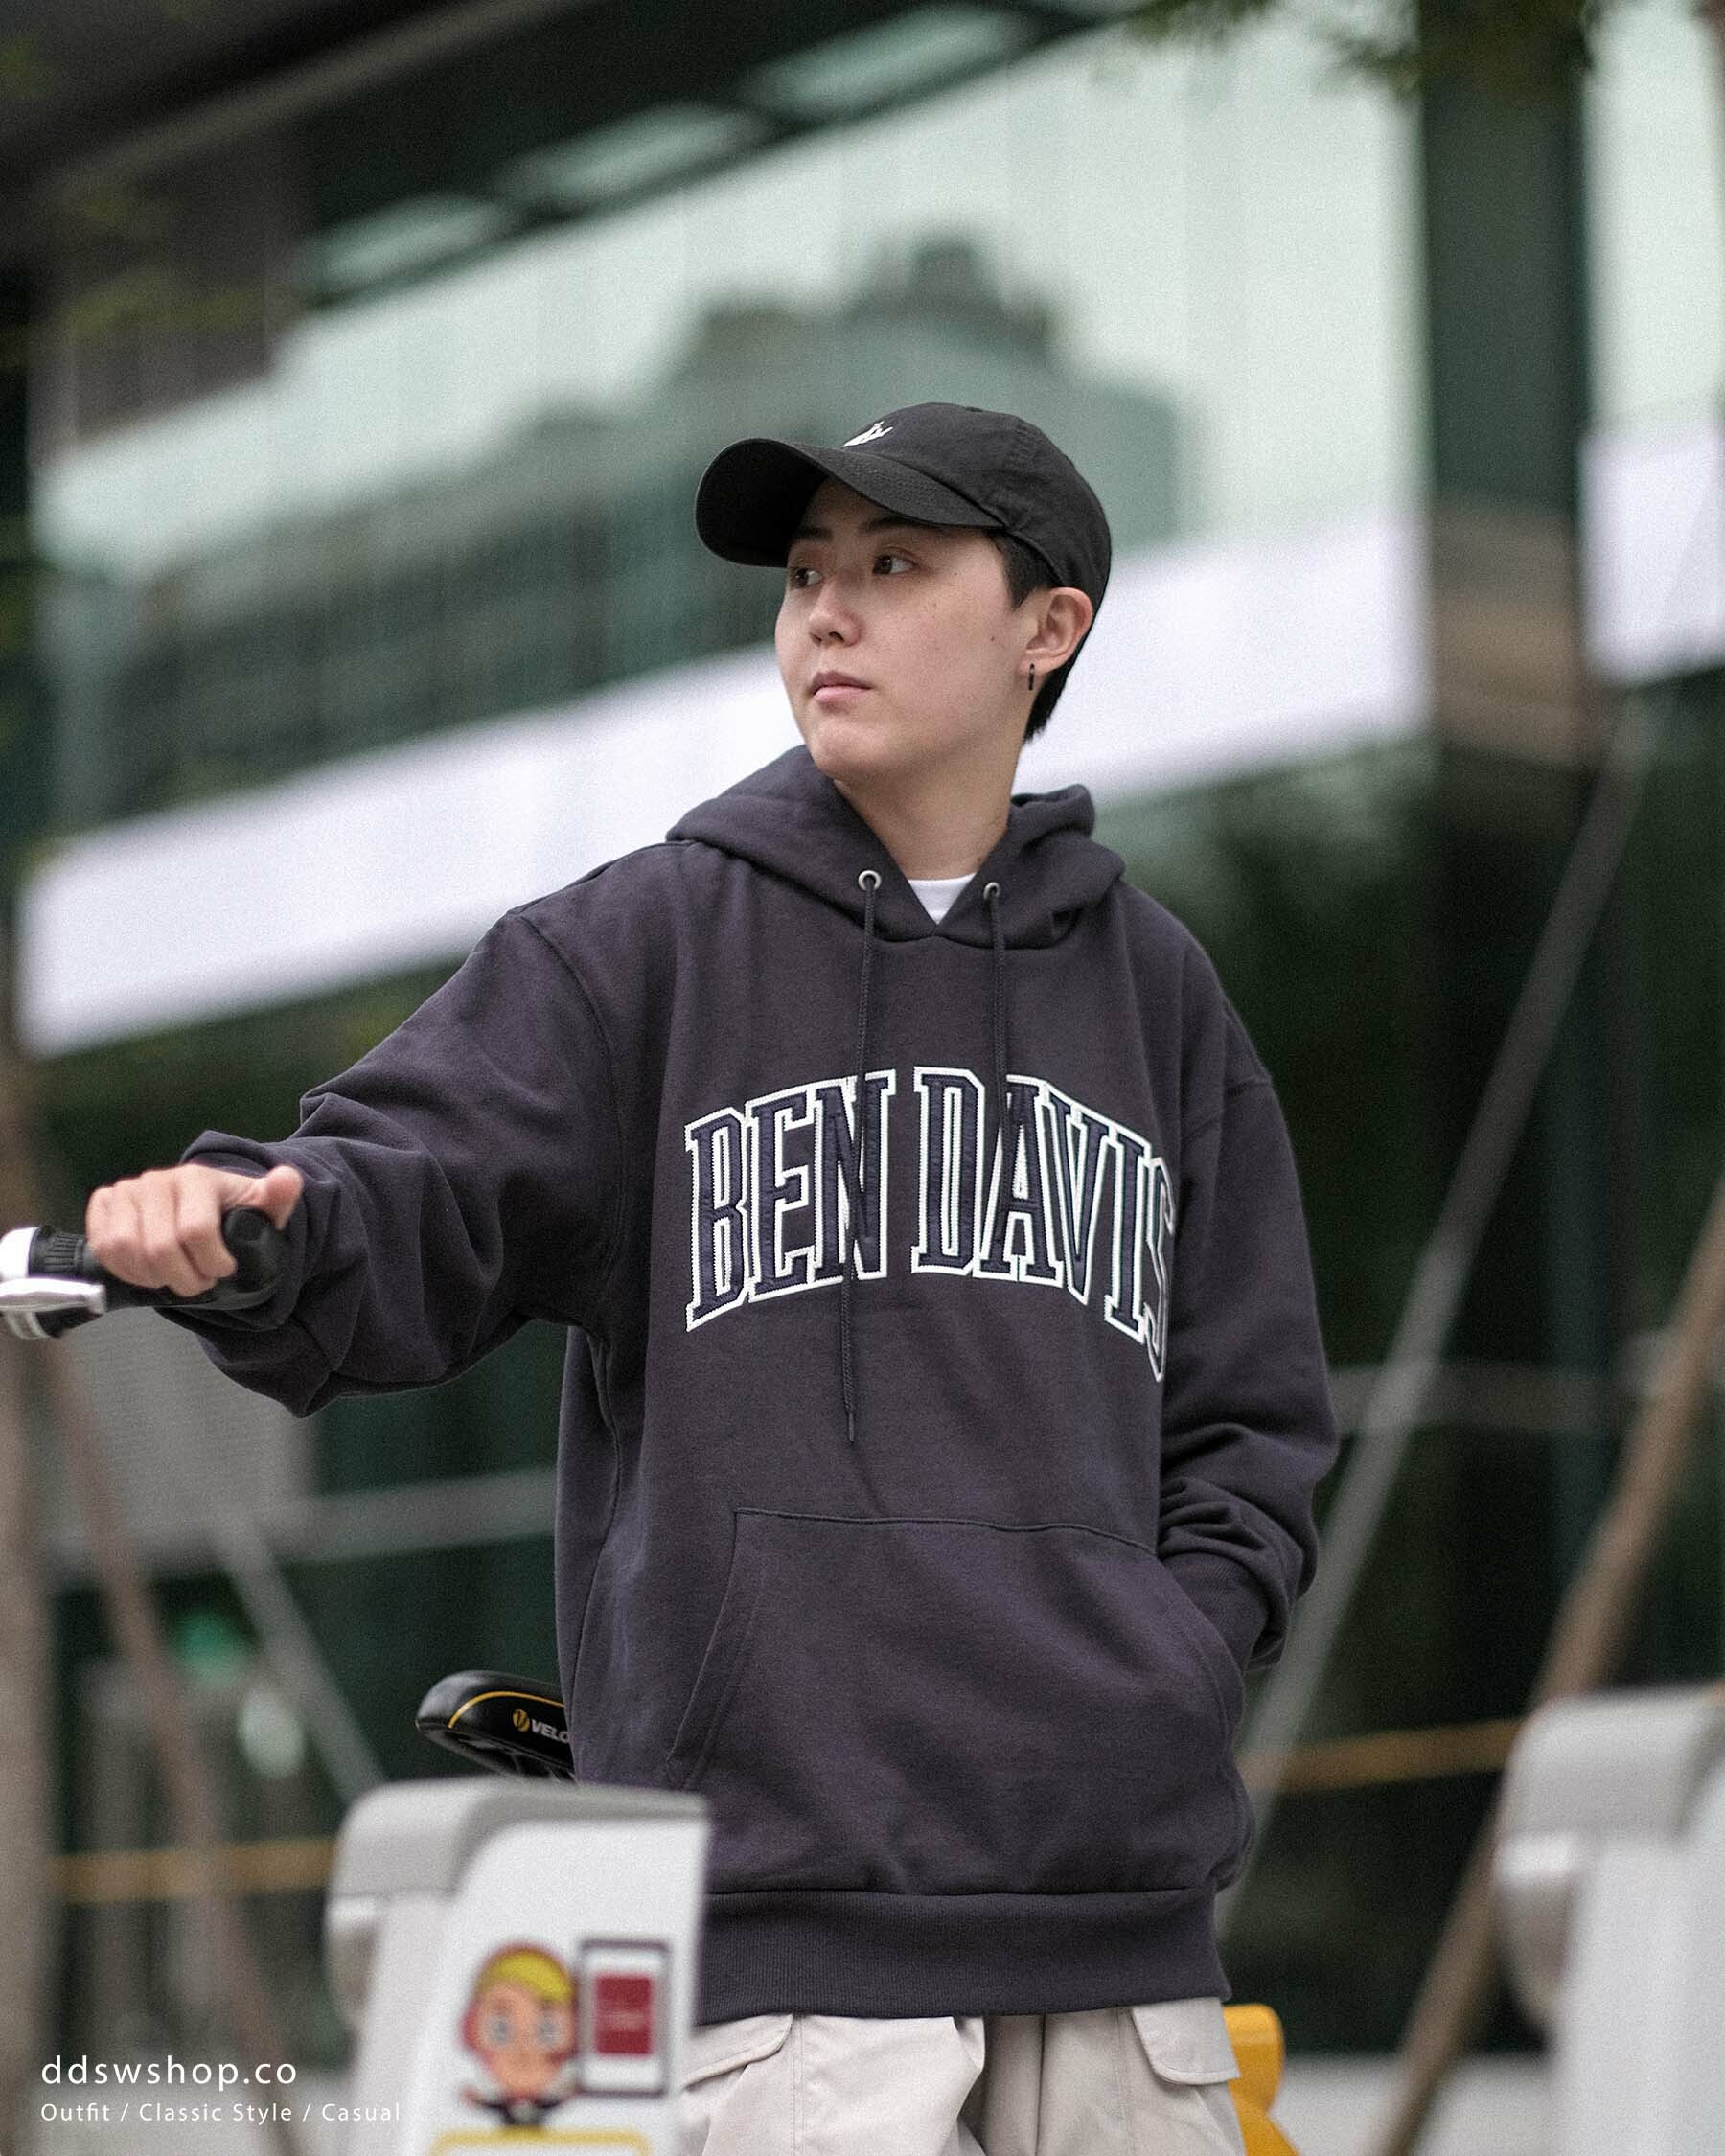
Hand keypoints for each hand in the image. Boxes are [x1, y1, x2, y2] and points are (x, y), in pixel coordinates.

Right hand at [85, 1163, 303, 1297]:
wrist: (203, 1205)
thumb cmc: (235, 1212)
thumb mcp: (263, 1208)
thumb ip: (278, 1197)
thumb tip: (287, 1180)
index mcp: (197, 1178)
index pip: (195, 1231)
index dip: (210, 1263)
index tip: (224, 1270)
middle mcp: (157, 1180)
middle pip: (159, 1247)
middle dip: (183, 1278)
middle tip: (199, 1283)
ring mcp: (126, 1190)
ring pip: (125, 1249)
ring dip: (152, 1276)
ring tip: (173, 1278)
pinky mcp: (104, 1203)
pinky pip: (102, 1246)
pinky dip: (124, 1269)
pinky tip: (147, 1272)